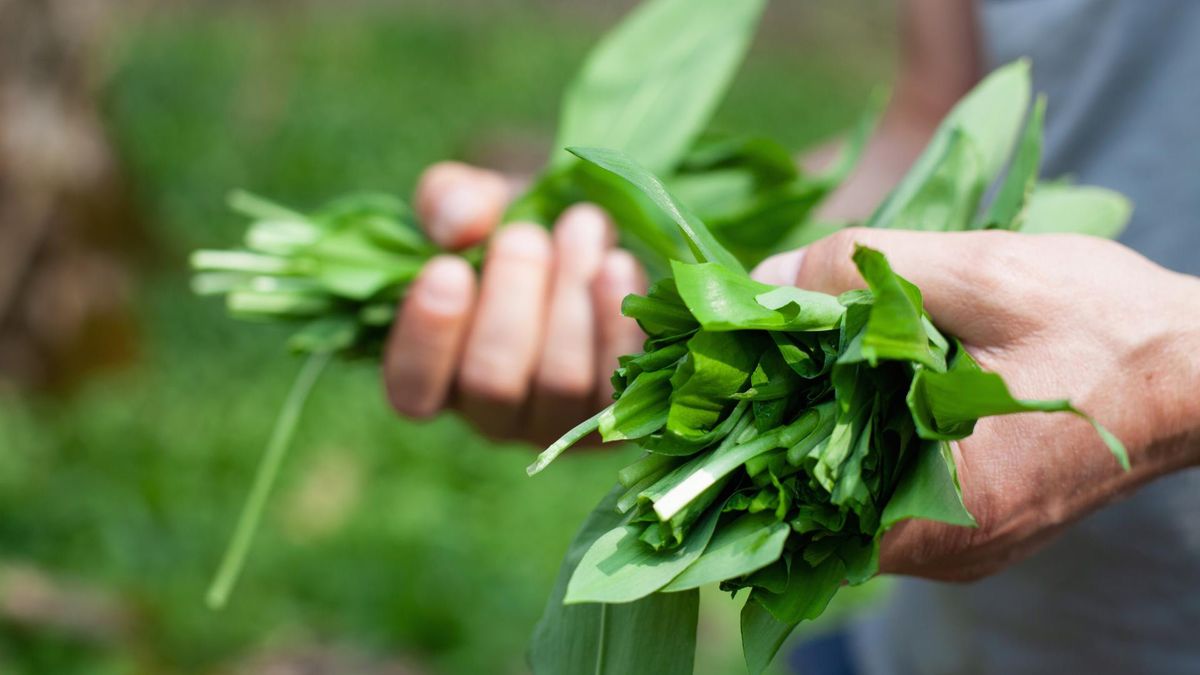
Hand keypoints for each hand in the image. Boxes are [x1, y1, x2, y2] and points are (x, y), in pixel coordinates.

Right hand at [383, 162, 645, 442]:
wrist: (589, 238)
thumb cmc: (510, 224)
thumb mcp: (471, 201)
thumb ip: (449, 201)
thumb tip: (463, 222)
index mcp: (436, 376)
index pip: (413, 389)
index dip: (428, 337)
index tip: (447, 268)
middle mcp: (493, 415)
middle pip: (493, 382)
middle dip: (511, 300)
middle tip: (525, 234)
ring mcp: (560, 422)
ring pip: (562, 382)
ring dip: (571, 300)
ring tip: (581, 227)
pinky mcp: (622, 410)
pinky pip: (622, 380)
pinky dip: (620, 322)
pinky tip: (617, 264)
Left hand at [756, 228, 1199, 580]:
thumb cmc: (1108, 323)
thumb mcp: (984, 274)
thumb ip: (866, 272)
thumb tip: (764, 280)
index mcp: (947, 506)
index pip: (800, 507)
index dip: (745, 445)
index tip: (717, 388)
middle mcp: (949, 548)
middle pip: (817, 509)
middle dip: (775, 433)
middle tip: (751, 363)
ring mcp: (964, 542)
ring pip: (852, 502)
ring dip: (818, 435)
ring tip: (794, 365)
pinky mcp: (976, 523)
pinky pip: (891, 495)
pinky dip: (862, 445)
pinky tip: (852, 389)